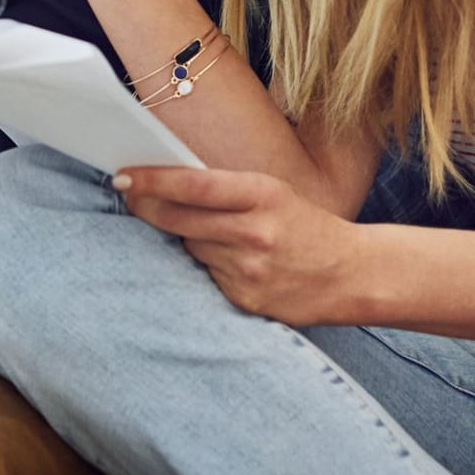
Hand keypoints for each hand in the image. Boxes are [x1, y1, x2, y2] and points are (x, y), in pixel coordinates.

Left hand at [116, 167, 357, 327]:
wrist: (350, 276)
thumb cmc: (305, 226)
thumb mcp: (273, 194)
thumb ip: (226, 190)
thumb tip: (165, 186)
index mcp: (263, 195)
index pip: (194, 184)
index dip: (153, 180)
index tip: (124, 175)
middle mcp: (254, 232)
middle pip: (179, 219)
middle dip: (147, 207)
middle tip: (128, 194)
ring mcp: (248, 269)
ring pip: (190, 246)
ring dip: (187, 237)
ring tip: (215, 233)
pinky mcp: (245, 299)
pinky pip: (207, 275)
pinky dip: (209, 264)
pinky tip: (233, 262)